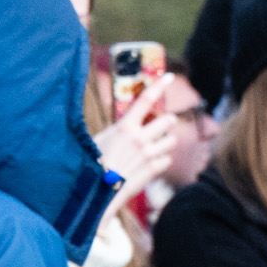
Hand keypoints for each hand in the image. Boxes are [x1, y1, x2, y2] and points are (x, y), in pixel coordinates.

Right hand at [93, 80, 176, 206]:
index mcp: (125, 126)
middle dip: (167, 122)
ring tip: (152, 148)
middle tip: (163, 123)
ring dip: (165, 142)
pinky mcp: (155, 169)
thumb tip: (131, 124)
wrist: (99, 190)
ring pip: (171, 141)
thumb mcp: (103, 138)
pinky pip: (167, 159)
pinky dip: (161, 160)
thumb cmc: (95, 162)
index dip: (159, 86)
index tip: (170, 76)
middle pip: (167, 121)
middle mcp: (140, 138)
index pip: (145, 100)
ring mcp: (150, 154)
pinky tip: (148, 164)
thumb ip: (121, 130)